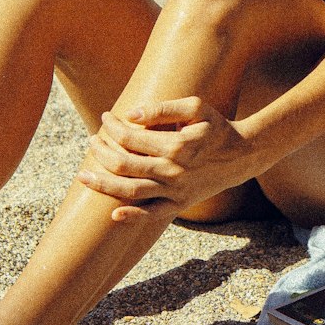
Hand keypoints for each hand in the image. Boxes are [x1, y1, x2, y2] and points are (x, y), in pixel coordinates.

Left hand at [77, 96, 253, 222]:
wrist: (240, 156)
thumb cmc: (215, 127)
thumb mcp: (196, 107)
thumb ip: (164, 108)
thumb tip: (131, 114)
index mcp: (177, 145)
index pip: (132, 137)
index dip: (114, 127)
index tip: (106, 116)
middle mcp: (174, 171)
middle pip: (125, 164)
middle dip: (102, 151)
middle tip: (91, 140)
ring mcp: (175, 191)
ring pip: (131, 191)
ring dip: (104, 184)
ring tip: (83, 175)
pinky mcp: (179, 205)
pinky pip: (151, 214)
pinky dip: (132, 217)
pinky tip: (113, 214)